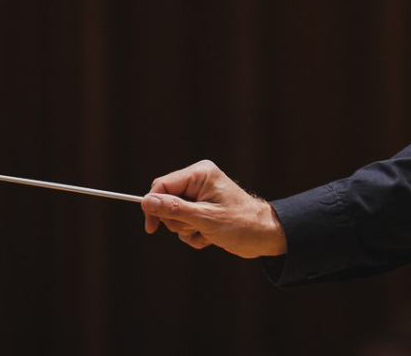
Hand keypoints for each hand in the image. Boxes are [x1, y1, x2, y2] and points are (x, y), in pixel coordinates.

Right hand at [141, 159, 285, 257]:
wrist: (264, 236)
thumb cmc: (240, 224)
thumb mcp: (204, 218)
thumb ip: (174, 209)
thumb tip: (146, 201)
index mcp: (200, 174)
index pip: (162, 185)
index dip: (153, 206)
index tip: (151, 228)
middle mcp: (198, 181)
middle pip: (166, 202)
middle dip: (178, 221)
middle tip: (197, 227)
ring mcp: (200, 196)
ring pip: (174, 217)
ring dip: (187, 230)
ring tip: (207, 232)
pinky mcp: (202, 210)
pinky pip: (184, 225)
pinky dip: (194, 235)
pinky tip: (210, 237)